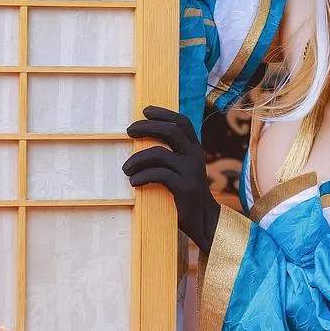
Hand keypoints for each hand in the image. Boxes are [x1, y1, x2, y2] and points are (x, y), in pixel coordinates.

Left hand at [123, 106, 219, 253]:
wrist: (203, 219)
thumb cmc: (185, 193)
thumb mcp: (182, 169)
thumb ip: (172, 154)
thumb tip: (143, 138)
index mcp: (194, 148)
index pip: (181, 122)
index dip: (163, 113)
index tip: (145, 111)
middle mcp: (195, 155)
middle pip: (171, 131)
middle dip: (147, 127)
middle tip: (129, 131)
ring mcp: (191, 171)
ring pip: (159, 153)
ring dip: (137, 159)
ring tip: (126, 169)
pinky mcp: (185, 187)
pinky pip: (158, 175)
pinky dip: (142, 177)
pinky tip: (134, 182)